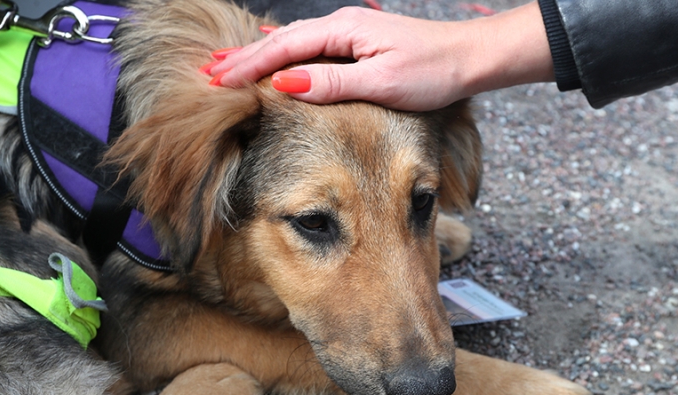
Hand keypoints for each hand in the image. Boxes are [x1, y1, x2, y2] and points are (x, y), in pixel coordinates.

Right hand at [210, 3, 553, 110]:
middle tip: (209, 73)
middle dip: (245, 57)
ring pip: (294, 44)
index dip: (250, 65)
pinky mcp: (359, 47)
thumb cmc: (432, 71)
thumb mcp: (382, 81)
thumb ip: (333, 82)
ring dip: (261, 56)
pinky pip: (311, 49)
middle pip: (282, 41)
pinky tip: (277, 59)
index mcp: (344, 31)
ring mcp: (350, 35)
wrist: (469, 60)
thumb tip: (286, 83)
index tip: (219, 80)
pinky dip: (286, 55)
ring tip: (230, 67)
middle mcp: (343, 27)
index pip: (285, 48)